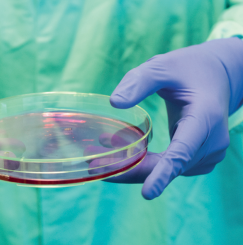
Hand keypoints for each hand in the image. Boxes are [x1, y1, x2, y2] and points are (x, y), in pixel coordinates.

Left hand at [105, 38, 242, 198]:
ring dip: (134, 166)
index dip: (163, 173)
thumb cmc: (188, 69)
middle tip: (95, 166)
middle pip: (169, 166)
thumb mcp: (162, 66)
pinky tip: (121, 150)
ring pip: (167, 169)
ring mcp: (208, 153)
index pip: (183, 151)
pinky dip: (144, 162)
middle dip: (131, 170)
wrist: (216, 77)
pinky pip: (170, 166)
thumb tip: (114, 103)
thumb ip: (139, 82)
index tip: (147, 193)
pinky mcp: (199, 157)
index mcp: (205, 117)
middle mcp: (212, 142)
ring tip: (99, 154)